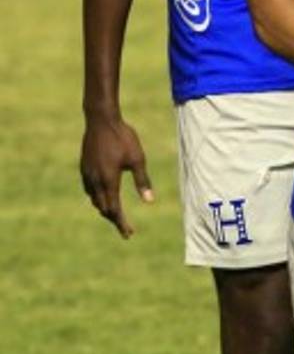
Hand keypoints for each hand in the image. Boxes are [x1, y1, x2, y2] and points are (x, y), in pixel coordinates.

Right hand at [80, 115, 153, 238]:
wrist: (101, 119)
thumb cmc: (122, 137)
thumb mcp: (137, 158)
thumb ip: (142, 180)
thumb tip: (150, 201)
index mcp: (108, 181)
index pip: (114, 210)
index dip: (121, 223)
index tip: (129, 234)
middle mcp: (95, 181)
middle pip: (103, 208)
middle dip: (114, 218)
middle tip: (125, 227)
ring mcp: (87, 174)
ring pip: (94, 199)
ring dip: (105, 208)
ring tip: (115, 213)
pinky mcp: (84, 167)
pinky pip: (89, 189)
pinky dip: (97, 197)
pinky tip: (103, 194)